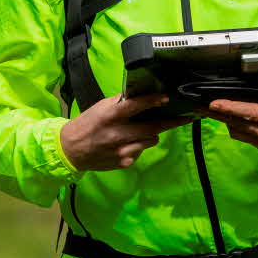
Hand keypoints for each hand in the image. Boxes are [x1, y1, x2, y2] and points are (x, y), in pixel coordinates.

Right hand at [60, 92, 188, 170]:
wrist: (71, 150)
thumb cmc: (88, 124)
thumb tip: (144, 95)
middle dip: (171, 122)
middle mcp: (116, 134)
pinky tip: (129, 142)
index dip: (152, 101)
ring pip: (151, 140)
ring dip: (153, 133)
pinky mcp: (125, 162)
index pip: (134, 106)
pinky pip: (141, 150)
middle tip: (186, 117)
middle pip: (152, 128)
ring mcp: (122, 151)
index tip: (166, 98)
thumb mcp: (101, 108)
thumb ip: (122, 103)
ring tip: (144, 129)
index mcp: (109, 116)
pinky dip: (140, 144)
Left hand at [204, 79, 257, 162]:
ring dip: (224, 122)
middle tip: (201, 107)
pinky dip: (234, 129)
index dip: (231, 108)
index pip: (250, 113)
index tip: (215, 104)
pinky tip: (230, 122)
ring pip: (238, 132)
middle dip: (218, 115)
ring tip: (211, 112)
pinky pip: (245, 138)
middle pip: (237, 123)